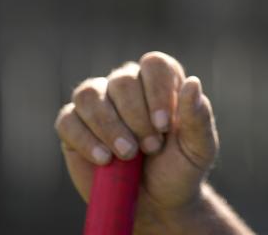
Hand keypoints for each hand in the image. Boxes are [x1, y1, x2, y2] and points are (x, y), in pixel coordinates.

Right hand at [54, 52, 217, 223]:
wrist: (157, 202)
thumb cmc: (181, 168)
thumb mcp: (199, 146)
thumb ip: (198, 116)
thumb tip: (193, 81)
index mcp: (162, 82)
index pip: (153, 64)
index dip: (157, 92)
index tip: (164, 126)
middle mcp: (129, 85)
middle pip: (122, 80)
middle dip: (136, 118)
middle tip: (151, 147)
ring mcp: (99, 104)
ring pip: (90, 94)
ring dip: (108, 126)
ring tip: (127, 154)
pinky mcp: (73, 127)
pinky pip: (68, 120)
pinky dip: (85, 140)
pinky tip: (104, 159)